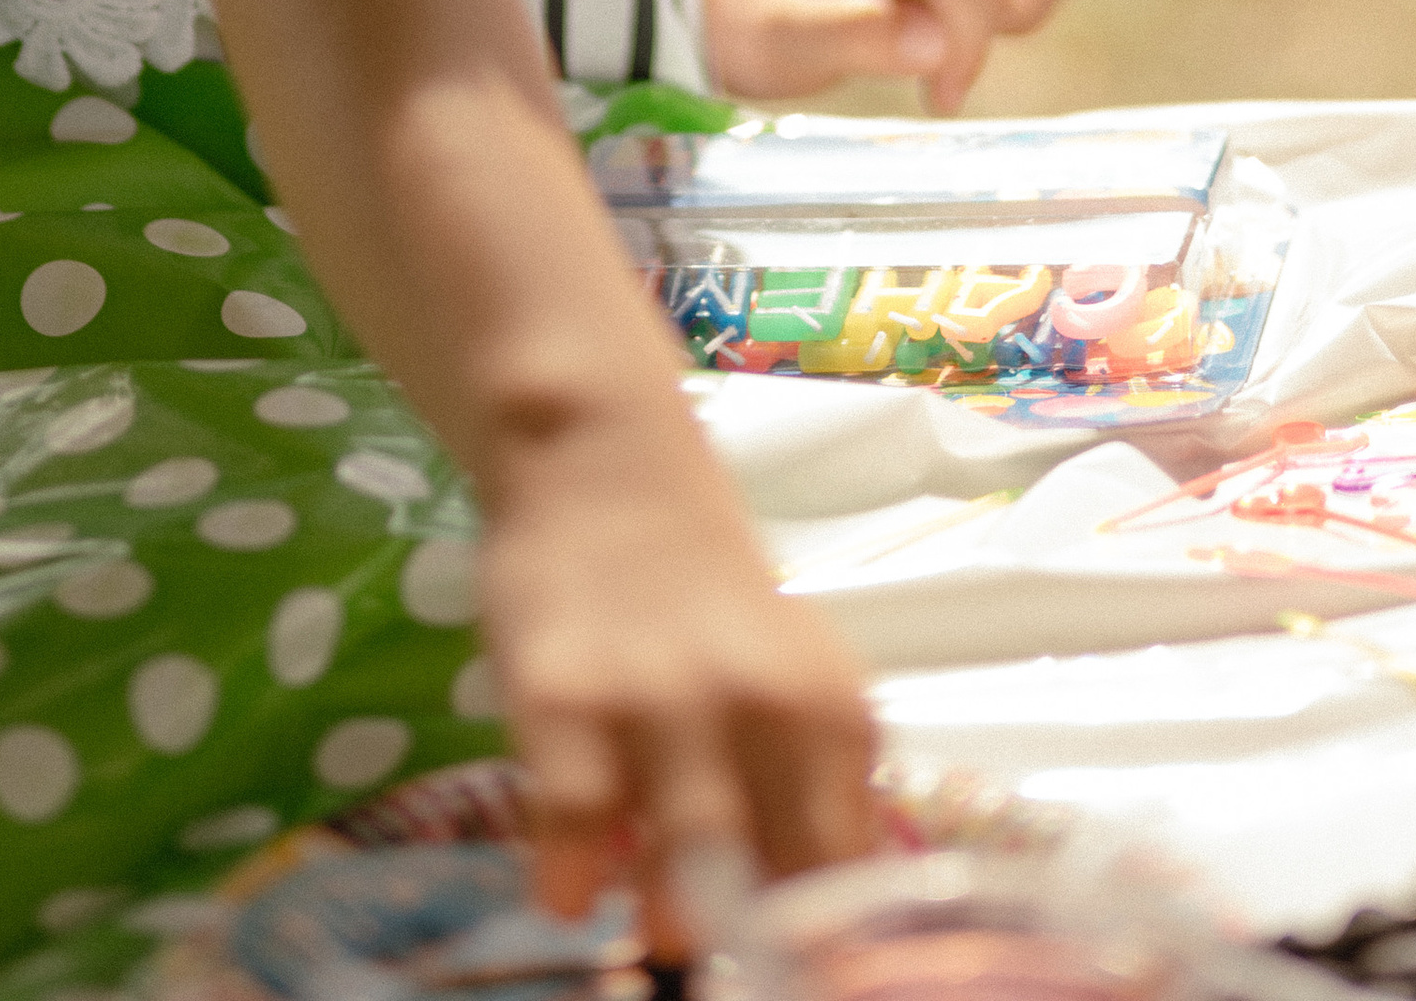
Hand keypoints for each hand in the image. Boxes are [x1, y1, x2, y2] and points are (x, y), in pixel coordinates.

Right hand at [483, 405, 875, 949]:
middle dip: (756, 947)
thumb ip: (803, 798)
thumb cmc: (705, 603)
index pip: (850, 874)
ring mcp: (659, 699)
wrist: (605, 466)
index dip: (823, 949)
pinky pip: (574, 819)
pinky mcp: (565, 694)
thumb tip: (806, 940)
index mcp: (832, 714)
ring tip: (663, 937)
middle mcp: (762, 705)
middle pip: (781, 878)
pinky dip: (572, 877)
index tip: (795, 974)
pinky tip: (570, 892)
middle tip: (730, 958)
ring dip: (676, 917)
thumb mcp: (787, 687)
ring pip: (689, 855)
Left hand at [691, 0, 1075, 114]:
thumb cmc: (759, 19)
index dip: (966, 49)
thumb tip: (934, 40)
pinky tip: (951, 22)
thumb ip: (851, 36)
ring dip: (1000, 23)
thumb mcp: (780, 43)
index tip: (935, 97)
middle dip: (975, 42)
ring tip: (931, 41)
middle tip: (926, 81)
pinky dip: (1012, 8)